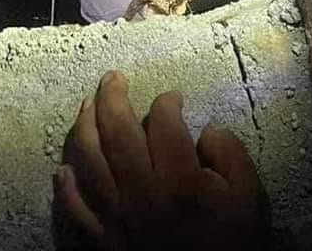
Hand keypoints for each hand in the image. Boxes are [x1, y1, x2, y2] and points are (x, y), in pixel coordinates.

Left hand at [54, 70, 270, 250]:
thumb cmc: (233, 243)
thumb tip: (204, 130)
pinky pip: (77, 211)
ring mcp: (118, 218)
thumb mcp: (249, 196)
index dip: (167, 101)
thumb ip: (230, 153)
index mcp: (179, 179)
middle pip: (117, 131)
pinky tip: (63, 170)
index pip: (162, 121)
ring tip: (86, 106)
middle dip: (112, 96)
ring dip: (84, 128)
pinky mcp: (105, 241)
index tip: (173, 98)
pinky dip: (66, 189)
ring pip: (89, 161)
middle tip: (112, 77)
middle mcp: (142, 193)